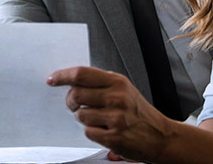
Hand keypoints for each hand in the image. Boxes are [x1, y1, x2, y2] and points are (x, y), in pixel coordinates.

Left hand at [47, 67, 174, 161]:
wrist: (161, 136)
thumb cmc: (137, 111)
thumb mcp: (123, 89)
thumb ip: (99, 83)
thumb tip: (69, 80)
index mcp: (117, 82)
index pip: (81, 74)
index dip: (62, 76)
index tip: (52, 79)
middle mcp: (117, 98)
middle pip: (75, 94)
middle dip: (71, 101)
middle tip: (76, 105)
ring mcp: (116, 118)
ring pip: (80, 115)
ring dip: (84, 119)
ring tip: (99, 119)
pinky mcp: (114, 137)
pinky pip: (88, 132)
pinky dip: (92, 132)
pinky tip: (105, 130)